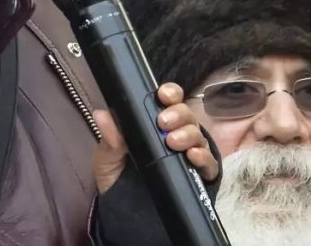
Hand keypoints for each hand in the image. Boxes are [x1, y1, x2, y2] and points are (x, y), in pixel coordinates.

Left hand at [92, 83, 218, 194]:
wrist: (127, 216)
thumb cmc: (119, 179)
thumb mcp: (108, 159)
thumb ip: (109, 138)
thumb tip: (102, 114)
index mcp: (154, 124)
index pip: (169, 100)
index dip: (170, 93)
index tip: (162, 95)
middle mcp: (175, 134)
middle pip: (186, 114)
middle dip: (178, 113)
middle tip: (163, 122)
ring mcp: (188, 154)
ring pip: (198, 135)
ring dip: (188, 134)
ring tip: (173, 142)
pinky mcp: (199, 175)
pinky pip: (208, 163)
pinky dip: (203, 157)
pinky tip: (192, 156)